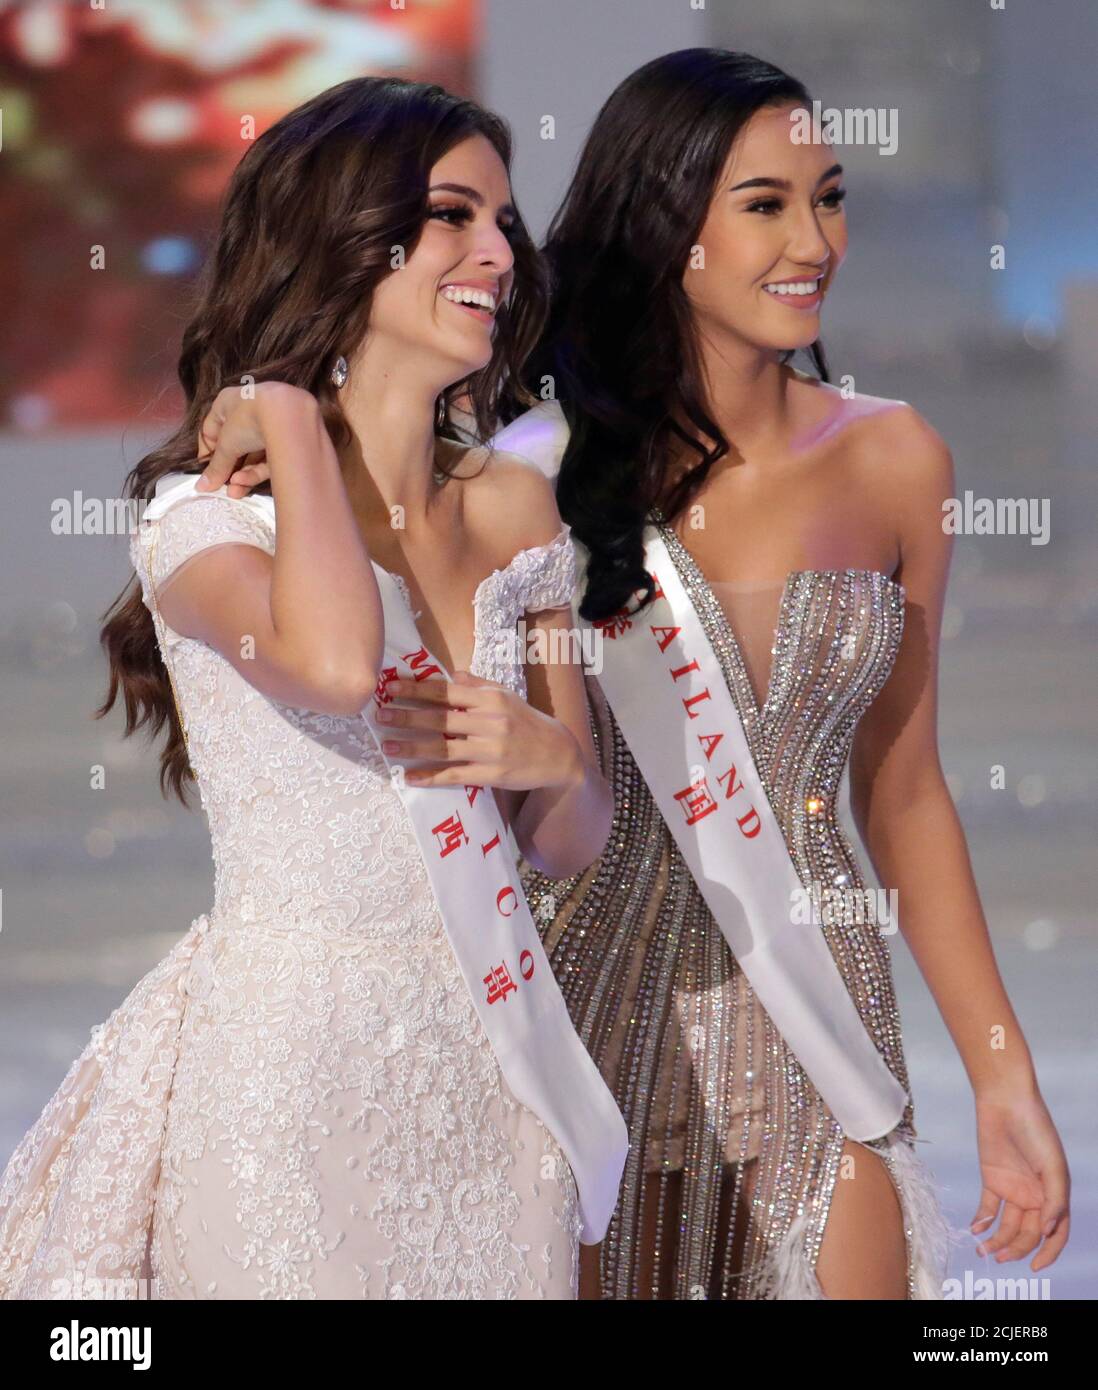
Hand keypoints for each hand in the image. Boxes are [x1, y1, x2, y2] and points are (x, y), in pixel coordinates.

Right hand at [193, 382, 307, 496]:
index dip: (208, 452)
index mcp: (229, 403)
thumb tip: (202, 487)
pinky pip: (268, 458)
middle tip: (222, 487)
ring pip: (253, 455)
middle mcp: (250, 412)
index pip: (212, 429)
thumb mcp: (227, 444)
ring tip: (234, 492)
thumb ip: (216, 466)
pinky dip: (257, 472)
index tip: (205, 472)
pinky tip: (245, 484)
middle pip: (235, 446)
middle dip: (228, 469)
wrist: (291, 414)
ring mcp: (270, 425)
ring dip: (242, 474)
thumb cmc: (248, 420)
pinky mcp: (287, 440)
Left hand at [375, 670, 584, 790]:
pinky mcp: (492, 774)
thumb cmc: (528, 722)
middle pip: (440, 718)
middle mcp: (490, 722)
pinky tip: (410, 777)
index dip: (416, 688)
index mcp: (491, 699)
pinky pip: (455, 776)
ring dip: (411, 747)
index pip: (446, 691)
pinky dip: (431, 777)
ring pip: (443, 747)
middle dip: (406, 716)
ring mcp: (491, 750)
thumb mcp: (506, 696)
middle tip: (379, 714)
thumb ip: (477, 685)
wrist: (559, 755)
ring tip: (386, 746)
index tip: (390, 687)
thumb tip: (450, 673)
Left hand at [969, 1085, 1069, 1272]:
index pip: (1056, 1234)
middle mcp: (1035, 1196)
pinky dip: (982, 1221)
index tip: (1035, 1268)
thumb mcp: (1053, 1166)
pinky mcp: (992, 1179)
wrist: (1006, 1101)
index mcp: (1055, 1195)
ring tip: (984, 1251)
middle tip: (999, 1258)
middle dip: (1016, 1249)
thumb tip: (1047, 1232)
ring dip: (997, 1240)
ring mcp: (1014, 1189)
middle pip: (1028, 1234)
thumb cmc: (1036, 1130)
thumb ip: (1054, 1201)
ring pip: (1007, 1225)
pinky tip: (975, 1229)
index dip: (1049, 1253)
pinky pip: (988, 1208)